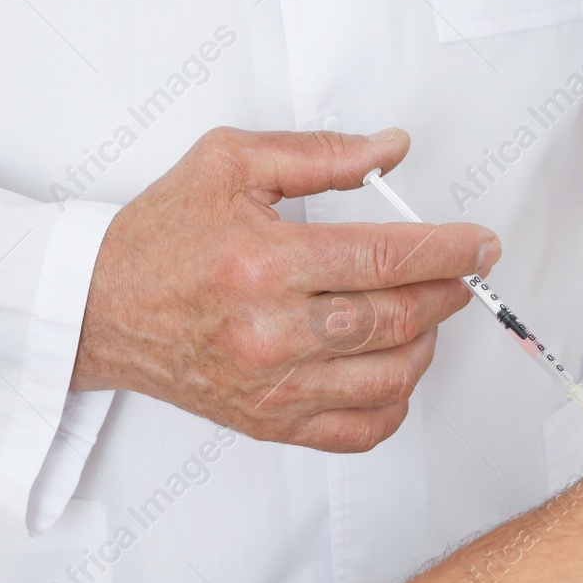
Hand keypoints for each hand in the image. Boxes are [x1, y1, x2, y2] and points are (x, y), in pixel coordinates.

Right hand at [73, 126, 499, 451]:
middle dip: (448, 293)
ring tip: (426, 315)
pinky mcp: (271, 424)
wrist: (100, 308)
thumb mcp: (230, 164)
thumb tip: (392, 152)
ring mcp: (273, 388)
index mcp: (266, 263)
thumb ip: (320, 154)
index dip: (448, 251)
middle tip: (465, 273)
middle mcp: (272, 334)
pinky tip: (395, 371)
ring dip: (426, 346)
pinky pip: (359, 431)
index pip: (385, 260)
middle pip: (396, 320)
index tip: (481, 244)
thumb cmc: (163, 236)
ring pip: (388, 378)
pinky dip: (394, 404)